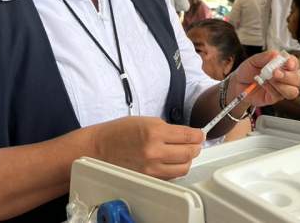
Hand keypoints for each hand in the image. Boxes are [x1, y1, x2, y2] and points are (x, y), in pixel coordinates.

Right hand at [90, 116, 204, 179]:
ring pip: (183, 168)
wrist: (99, 148)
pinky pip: (171, 176)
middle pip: (189, 153)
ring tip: (184, 153)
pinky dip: (176, 169)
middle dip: (195, 147)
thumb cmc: (119, 132)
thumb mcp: (146, 121)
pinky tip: (173, 162)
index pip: (188, 136)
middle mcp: (154, 151)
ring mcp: (151, 167)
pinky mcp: (148, 178)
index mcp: (154, 132)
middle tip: (195, 143)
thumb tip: (187, 135)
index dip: (198, 135)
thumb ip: (168, 129)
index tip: (200, 134)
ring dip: (187, 160)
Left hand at [227, 51, 299, 107]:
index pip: (295, 63)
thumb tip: (276, 54)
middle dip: (288, 76)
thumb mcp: (254, 60)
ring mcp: (281, 89)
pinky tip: (263, 84)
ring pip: (293, 91)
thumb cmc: (248, 70)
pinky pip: (279, 96)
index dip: (293, 63)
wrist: (237, 83)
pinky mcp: (275, 98)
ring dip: (281, 85)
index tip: (288, 63)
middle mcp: (285, 77)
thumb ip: (266, 56)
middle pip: (298, 78)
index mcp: (282, 65)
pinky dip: (271, 89)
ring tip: (268, 79)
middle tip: (275, 72)